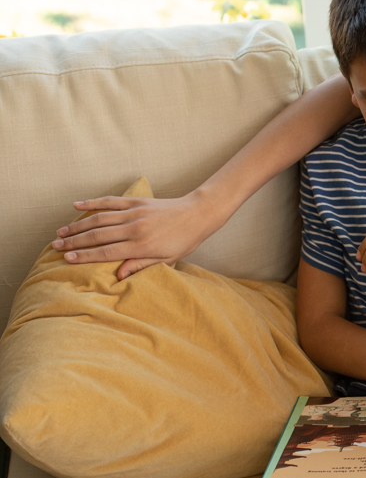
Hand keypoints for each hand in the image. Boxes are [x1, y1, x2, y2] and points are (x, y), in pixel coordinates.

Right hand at [53, 192, 222, 279]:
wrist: (199, 214)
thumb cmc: (184, 241)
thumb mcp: (167, 259)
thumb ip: (141, 266)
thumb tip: (118, 275)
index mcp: (142, 245)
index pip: (107, 252)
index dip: (85, 256)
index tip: (67, 258)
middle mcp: (135, 228)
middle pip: (98, 236)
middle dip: (74, 242)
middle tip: (55, 246)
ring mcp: (135, 213)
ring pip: (99, 218)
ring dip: (78, 225)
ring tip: (61, 232)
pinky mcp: (137, 201)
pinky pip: (110, 201)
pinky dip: (92, 202)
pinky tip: (76, 204)